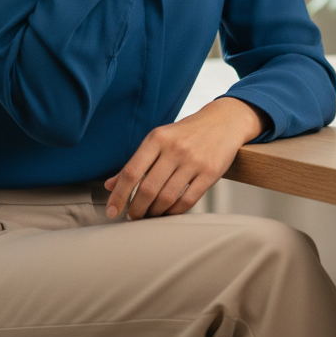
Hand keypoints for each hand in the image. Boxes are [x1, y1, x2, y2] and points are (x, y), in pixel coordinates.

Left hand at [104, 98, 269, 218]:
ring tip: (150, 214)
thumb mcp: (160, 139)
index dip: (118, 196)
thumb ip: (136, 162)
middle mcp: (175, 148)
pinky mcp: (210, 172)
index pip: (131, 172)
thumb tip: (110, 185)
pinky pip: (187, 201)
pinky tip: (168, 211)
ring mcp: (194, 160)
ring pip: (166, 198)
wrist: (225, 120)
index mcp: (157, 138)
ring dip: (154, 213)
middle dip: (136, 209)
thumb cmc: (187, 132)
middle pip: (147, 189)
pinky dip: (174, 211)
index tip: (112, 211)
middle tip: (133, 216)